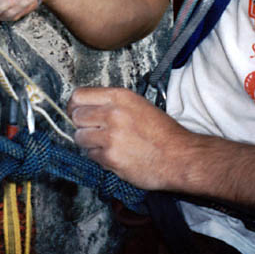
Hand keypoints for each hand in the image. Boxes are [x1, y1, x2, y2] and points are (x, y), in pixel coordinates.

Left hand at [67, 87, 192, 190]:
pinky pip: (91, 155)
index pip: (79, 95)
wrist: (180, 157)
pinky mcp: (111, 158)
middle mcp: (112, 113)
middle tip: (93, 131)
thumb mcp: (137, 104)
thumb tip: (86, 107)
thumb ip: (111, 103)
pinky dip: (98, 157)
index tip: (75, 111)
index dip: (74, 105)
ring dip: (88, 142)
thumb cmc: (162, 132)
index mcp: (119, 97)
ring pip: (79, 137)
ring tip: (105, 144)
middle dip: (82, 125)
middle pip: (76, 116)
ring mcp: (110, 136)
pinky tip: (114, 155)